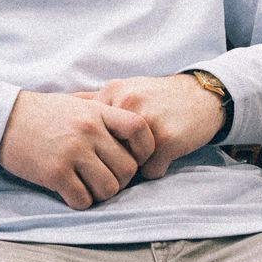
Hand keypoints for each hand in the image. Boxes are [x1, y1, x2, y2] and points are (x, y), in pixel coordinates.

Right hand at [0, 91, 154, 209]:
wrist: (2, 119)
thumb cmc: (41, 113)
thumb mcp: (76, 104)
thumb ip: (103, 115)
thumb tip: (132, 132)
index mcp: (97, 112)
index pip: (140, 130)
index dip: (144, 149)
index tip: (132, 157)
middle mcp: (88, 131)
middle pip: (128, 169)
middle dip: (120, 179)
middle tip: (104, 177)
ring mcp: (72, 153)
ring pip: (109, 189)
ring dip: (100, 193)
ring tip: (87, 186)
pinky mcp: (54, 173)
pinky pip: (83, 200)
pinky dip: (80, 201)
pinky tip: (70, 191)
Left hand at [78, 75, 224, 179]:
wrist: (202, 96)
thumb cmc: (158, 97)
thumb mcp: (124, 89)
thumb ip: (93, 100)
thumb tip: (59, 105)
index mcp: (112, 92)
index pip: (89, 132)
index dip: (95, 146)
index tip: (101, 149)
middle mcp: (127, 104)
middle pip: (105, 151)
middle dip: (114, 159)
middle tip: (126, 155)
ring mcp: (147, 123)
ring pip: (127, 165)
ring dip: (137, 165)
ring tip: (147, 153)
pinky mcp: (166, 140)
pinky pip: (150, 172)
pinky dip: (157, 168)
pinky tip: (165, 154)